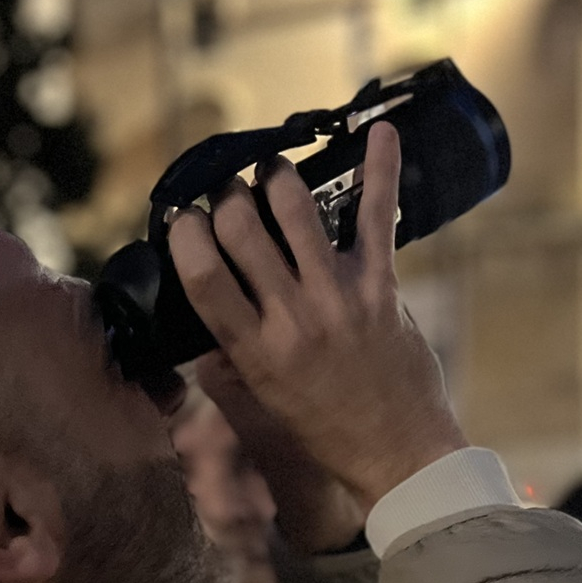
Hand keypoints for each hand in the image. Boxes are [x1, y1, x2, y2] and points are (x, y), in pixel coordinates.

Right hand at [169, 123, 467, 513]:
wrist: (397, 452)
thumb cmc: (324, 428)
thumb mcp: (261, 400)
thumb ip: (225, 357)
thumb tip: (195, 321)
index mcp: (254, 350)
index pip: (201, 274)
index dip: (185, 232)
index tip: (184, 216)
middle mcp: (292, 317)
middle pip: (242, 227)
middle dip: (228, 194)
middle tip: (229, 189)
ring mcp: (339, 297)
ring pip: (295, 207)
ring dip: (276, 176)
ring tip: (272, 171)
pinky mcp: (381, 285)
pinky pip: (377, 214)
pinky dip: (381, 168)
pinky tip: (381, 130)